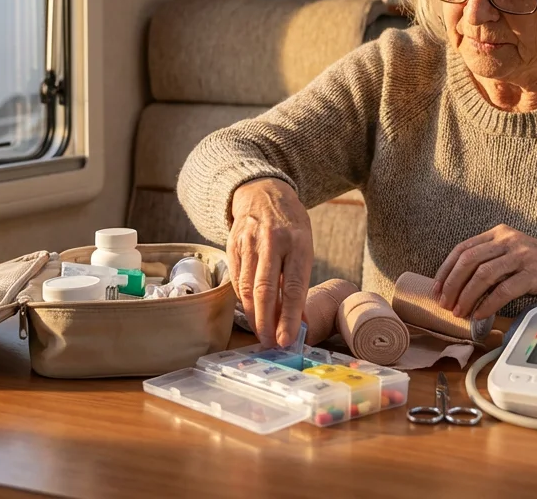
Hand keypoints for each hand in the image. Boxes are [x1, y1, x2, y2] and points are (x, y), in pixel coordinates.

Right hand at [228, 177, 313, 346]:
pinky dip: (244, 300)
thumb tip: (299, 322)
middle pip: (266, 289)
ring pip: (248, 288)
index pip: (294, 287)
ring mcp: (249, 243)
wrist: (262, 192)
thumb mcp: (304, 246)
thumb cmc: (290, 225)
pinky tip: (251, 312)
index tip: (288, 339)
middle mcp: (273, 242)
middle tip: (271, 344)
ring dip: (254, 316)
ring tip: (262, 334)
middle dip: (267, 322)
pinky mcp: (232, 246)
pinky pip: (237, 280)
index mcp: (298, 242)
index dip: (290, 316)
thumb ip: (299, 281)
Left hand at [432, 224, 536, 320]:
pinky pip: (504, 290)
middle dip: (452, 285)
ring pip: (484, 275)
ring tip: (460, 312)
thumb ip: (487, 262)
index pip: (463, 249)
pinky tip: (480, 315)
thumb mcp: (510, 256)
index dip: (445, 270)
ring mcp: (522, 255)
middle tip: (445, 304)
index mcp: (499, 233)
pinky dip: (488, 304)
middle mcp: (509, 240)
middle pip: (469, 260)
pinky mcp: (534, 273)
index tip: (436, 290)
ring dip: (467, 296)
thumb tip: (455, 288)